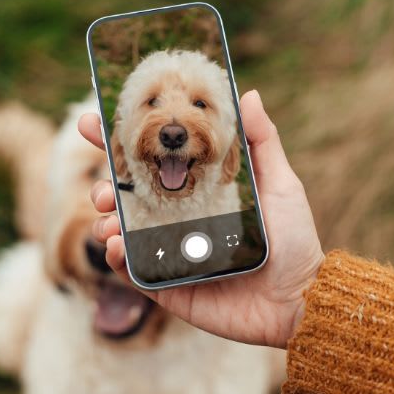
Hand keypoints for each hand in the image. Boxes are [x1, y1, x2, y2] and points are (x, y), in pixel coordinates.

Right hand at [79, 90, 323, 348]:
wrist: (301, 299)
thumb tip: (248, 94)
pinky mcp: (171, 288)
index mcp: (201, 191)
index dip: (119, 142)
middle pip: (129, 198)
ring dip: (107, 223)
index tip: (92, 121)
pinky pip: (135, 274)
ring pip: (124, 234)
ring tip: (110, 221)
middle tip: (105, 188)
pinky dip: (120, 260)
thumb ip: (262, 142)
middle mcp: (182, 220)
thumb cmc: (294, 240)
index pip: (154, 163)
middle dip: (105, 187)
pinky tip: (118, 248)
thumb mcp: (280, 185)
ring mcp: (174, 254)